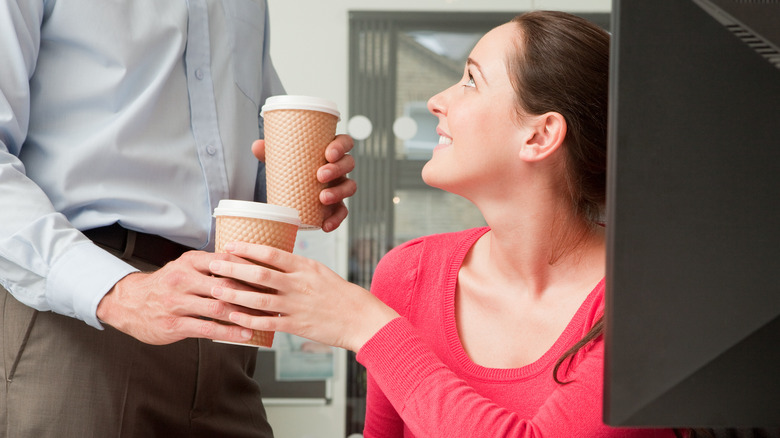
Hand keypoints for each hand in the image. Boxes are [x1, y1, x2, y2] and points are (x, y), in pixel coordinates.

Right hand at [96, 251, 262, 344]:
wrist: (129, 303)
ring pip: (219, 307)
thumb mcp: (185, 266)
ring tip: (266, 319)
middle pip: (226, 284)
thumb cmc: (166, 284)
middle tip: (275, 299)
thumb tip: (247, 262)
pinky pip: (207, 328)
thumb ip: (211, 264)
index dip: (250, 269)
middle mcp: (183, 279)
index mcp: (189, 262)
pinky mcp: (174, 324)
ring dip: (245, 314)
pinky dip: (230, 332)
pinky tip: (245, 334)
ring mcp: (177, 302)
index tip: (271, 275)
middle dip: (253, 293)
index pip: (226, 261)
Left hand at [207, 242, 398, 352]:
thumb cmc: (340, 294)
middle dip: (233, 268)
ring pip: (259, 299)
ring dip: (234, 294)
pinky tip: (233, 317)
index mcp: (305, 266)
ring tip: (215, 290)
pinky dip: (248, 320)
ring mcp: (297, 305)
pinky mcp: (297, 325)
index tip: (229, 246)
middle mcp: (299, 283)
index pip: (271, 253)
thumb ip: (297, 267)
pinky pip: (268, 322)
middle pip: (259, 273)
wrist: (361, 318)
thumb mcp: (320, 272)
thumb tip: (272, 260)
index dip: (247, 249)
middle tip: (213, 264)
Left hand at [252, 134, 356, 231]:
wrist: (290, 190)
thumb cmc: (291, 168)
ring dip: (339, 192)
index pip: (345, 143)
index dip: (341, 146)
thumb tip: (257, 146)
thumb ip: (269, 151)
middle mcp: (339, 168)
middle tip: (320, 176)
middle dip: (337, 169)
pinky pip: (342, 212)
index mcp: (330, 151)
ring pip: (350, 186)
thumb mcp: (280, 158)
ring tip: (322, 198)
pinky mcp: (336, 205)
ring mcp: (339, 186)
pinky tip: (326, 225)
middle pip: (348, 163)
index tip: (328, 153)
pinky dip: (337, 219)